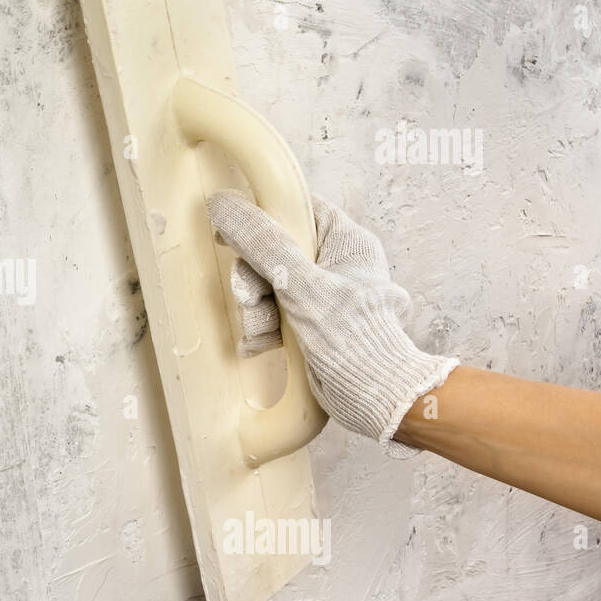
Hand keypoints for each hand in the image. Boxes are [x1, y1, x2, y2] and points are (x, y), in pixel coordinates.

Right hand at [206, 190, 458, 455]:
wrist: (374, 395)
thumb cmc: (353, 337)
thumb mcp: (303, 285)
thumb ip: (265, 246)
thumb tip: (226, 205)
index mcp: (345, 241)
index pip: (298, 209)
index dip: (262, 215)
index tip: (231, 228)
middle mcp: (333, 263)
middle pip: (272, 250)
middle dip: (252, 279)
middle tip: (248, 297)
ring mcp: (320, 295)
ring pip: (266, 286)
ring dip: (254, 310)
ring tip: (261, 331)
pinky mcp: (308, 324)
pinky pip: (271, 314)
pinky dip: (262, 329)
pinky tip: (262, 345)